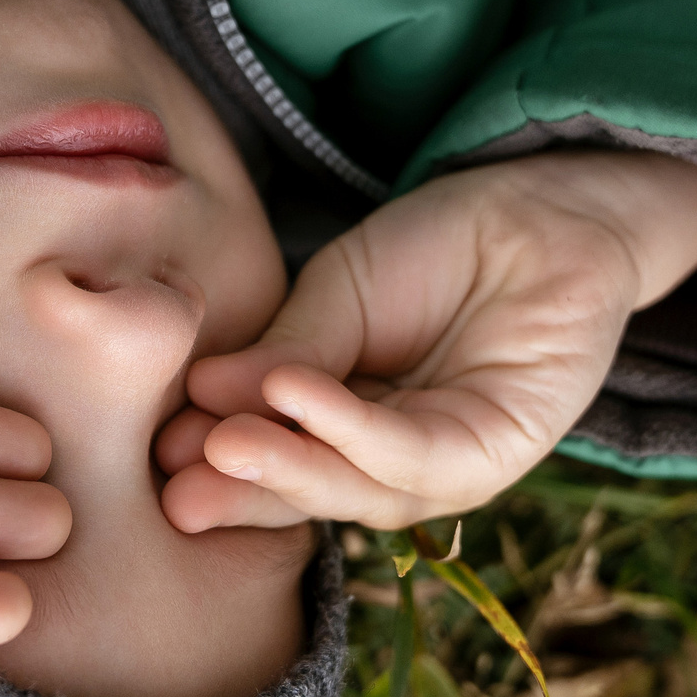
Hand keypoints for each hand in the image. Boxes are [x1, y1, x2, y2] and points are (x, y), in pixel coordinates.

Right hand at [157, 151, 696, 530]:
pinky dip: (352, 430)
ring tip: (219, 441)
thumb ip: (284, 354)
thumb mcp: (337, 295)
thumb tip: (200, 399)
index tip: (154, 457)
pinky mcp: (502, 451)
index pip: (282, 464)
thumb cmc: (443, 247)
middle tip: (171, 485)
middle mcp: (401, 463)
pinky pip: (417, 455)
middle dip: (243, 491)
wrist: (542, 203)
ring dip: (289, 469)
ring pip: (363, 490)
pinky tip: (294, 397)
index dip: (221, 465)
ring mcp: (453, 465)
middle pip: (317, 493)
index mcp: (352, 431)